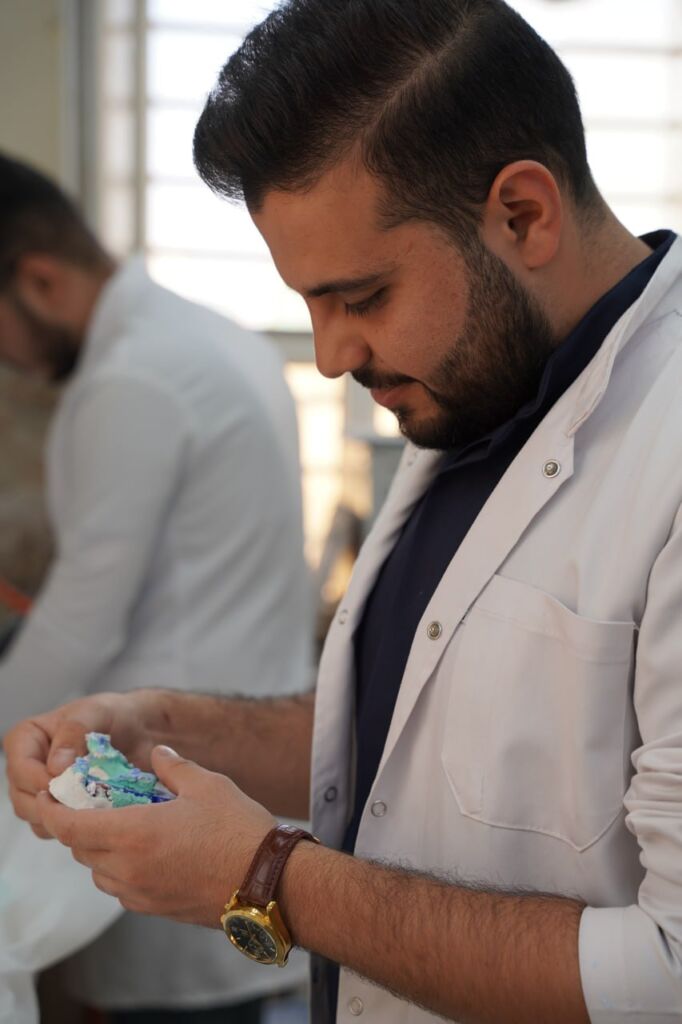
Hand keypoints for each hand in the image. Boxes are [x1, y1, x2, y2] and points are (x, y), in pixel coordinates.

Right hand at [4, 690, 158, 839]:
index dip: (40, 782)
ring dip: (68, 820)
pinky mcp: (63, 810)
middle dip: (54, 806)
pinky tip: (102, 814)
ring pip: (40, 820)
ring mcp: (44, 793)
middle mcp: (28, 769)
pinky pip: (61, 829)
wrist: (140, 730)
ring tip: (98, 806)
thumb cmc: (113, 715)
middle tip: (86, 802)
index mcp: (26, 739)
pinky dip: (80, 826)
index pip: (19, 769)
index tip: (68, 786)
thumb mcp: (94, 713)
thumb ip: (74, 733)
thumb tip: (56, 768)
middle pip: (24, 801)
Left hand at [36, 745, 275, 926]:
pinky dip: (120, 869)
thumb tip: (157, 755)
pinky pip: (121, 889)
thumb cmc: (238, 830)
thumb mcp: (207, 784)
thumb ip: (174, 767)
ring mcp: (140, 894)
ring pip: (98, 872)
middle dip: (78, 826)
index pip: (69, 826)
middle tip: (91, 803)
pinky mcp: (155, 909)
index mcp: (132, 833)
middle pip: (81, 849)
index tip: (48, 796)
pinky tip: (146, 852)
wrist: (267, 882)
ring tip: (121, 827)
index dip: (52, 810)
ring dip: (99, 849)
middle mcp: (127, 868)